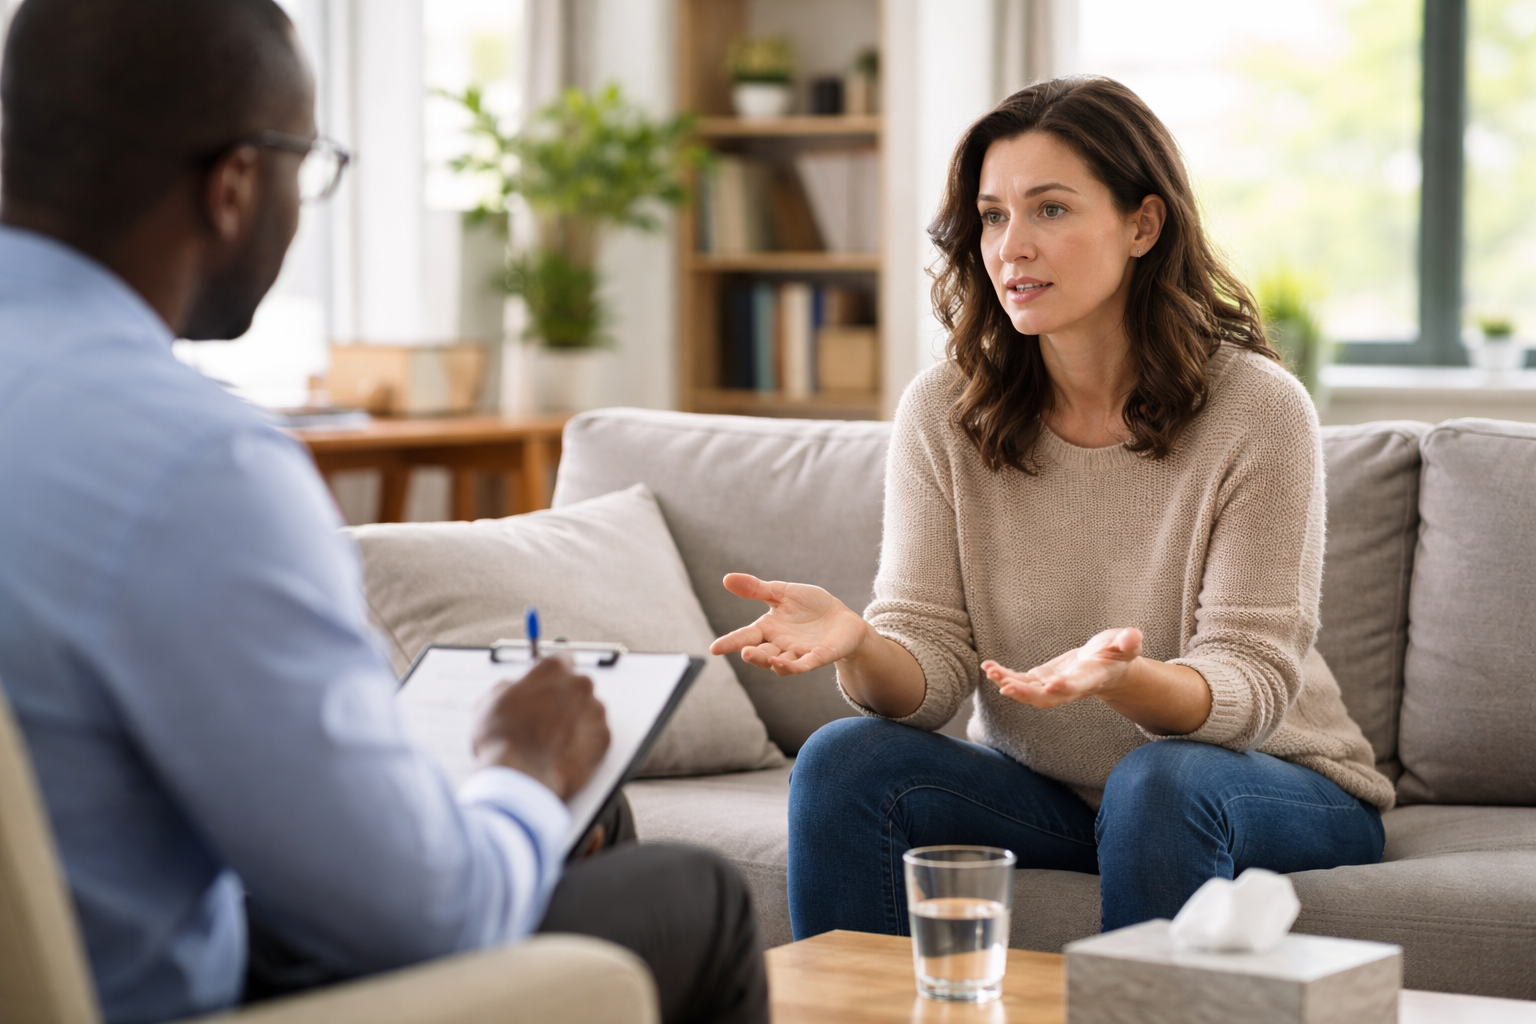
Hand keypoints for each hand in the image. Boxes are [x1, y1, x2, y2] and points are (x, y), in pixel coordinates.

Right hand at [471, 656, 609, 800]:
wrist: (520, 778)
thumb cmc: (502, 740)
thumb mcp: (489, 701)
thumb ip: (508, 687)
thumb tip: (512, 688)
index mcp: (554, 668)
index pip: (561, 659)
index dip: (551, 674)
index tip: (547, 683)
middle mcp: (580, 684)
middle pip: (576, 685)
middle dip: (563, 698)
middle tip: (544, 717)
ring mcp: (595, 711)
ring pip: (587, 710)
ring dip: (574, 720)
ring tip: (551, 740)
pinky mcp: (604, 738)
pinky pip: (595, 734)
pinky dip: (583, 741)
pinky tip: (562, 751)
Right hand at [709, 573, 870, 675]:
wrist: (842, 618)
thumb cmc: (810, 606)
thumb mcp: (782, 593)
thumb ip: (757, 589)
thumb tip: (726, 579)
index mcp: (768, 629)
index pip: (745, 637)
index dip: (731, 643)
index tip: (714, 649)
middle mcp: (780, 645)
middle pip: (762, 654)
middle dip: (754, 655)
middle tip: (745, 652)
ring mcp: (799, 653)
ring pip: (781, 663)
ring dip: (774, 663)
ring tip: (769, 659)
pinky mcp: (818, 657)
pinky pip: (805, 664)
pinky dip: (795, 666)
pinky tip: (786, 664)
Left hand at [983, 627, 1142, 708]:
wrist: (1107, 666)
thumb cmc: (1118, 652)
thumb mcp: (1126, 644)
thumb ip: (1128, 641)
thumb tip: (1132, 636)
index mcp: (1091, 680)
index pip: (1077, 688)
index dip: (1065, 688)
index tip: (1051, 685)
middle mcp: (1070, 689)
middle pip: (1047, 698)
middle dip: (1027, 694)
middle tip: (1007, 687)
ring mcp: (1054, 686)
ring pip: (1029, 692)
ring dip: (1010, 684)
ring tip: (991, 672)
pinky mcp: (1042, 680)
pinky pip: (1021, 681)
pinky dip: (1005, 676)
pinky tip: (989, 667)